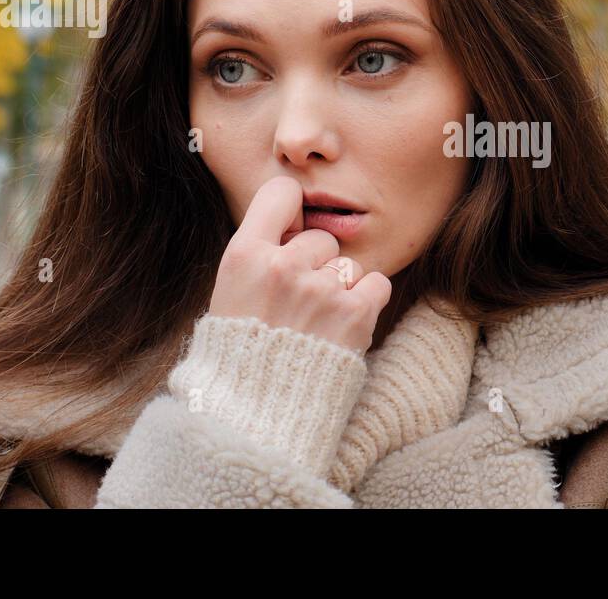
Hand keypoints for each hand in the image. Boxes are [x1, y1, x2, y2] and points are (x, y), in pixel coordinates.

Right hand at [206, 175, 390, 353]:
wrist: (259, 414)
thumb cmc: (243, 352)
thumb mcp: (231, 292)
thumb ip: (261, 251)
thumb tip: (295, 217)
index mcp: (244, 256)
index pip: (281, 192)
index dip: (290, 210)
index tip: (290, 231)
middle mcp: (282, 266)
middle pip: (321, 237)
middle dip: (315, 263)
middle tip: (296, 301)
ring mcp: (320, 290)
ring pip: (348, 265)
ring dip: (339, 288)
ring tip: (314, 322)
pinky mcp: (355, 313)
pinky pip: (376, 283)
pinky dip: (365, 303)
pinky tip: (340, 325)